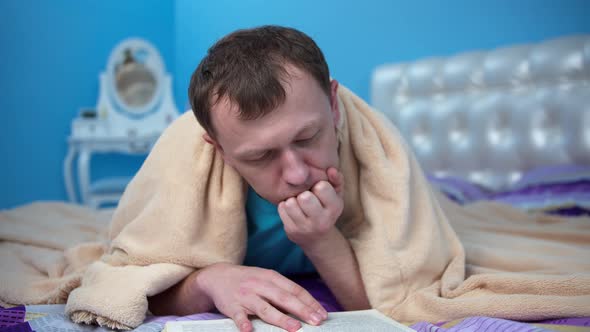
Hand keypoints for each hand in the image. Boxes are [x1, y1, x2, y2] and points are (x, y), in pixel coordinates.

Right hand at [196, 263, 327, 331]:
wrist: (217, 276)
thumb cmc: (248, 280)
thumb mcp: (266, 279)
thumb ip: (282, 291)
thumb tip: (306, 306)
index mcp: (271, 277)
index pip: (295, 290)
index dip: (310, 302)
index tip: (322, 314)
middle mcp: (260, 285)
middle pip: (284, 298)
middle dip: (302, 310)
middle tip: (317, 321)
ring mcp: (246, 295)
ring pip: (265, 308)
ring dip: (281, 318)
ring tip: (295, 328)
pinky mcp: (232, 306)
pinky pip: (238, 316)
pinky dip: (244, 323)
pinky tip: (249, 331)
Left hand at [278, 167, 343, 247]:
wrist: (317, 237)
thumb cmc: (326, 208)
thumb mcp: (336, 195)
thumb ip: (336, 179)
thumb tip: (330, 169)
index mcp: (335, 208)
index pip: (322, 187)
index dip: (318, 186)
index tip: (319, 192)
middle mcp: (322, 220)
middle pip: (304, 197)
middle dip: (303, 194)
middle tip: (306, 198)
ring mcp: (306, 228)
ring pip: (290, 203)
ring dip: (292, 200)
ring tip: (298, 204)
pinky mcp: (292, 231)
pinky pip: (281, 209)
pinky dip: (284, 206)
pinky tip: (292, 211)